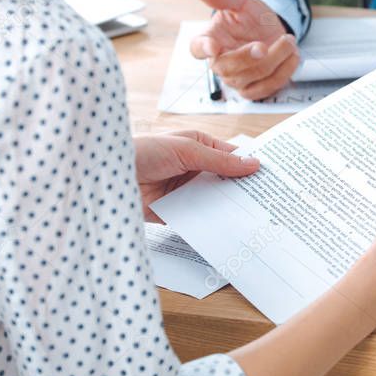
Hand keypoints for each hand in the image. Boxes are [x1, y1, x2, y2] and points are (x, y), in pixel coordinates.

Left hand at [135, 130, 259, 221]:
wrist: (104, 176)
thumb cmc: (141, 152)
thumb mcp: (186, 150)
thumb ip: (220, 160)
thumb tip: (252, 164)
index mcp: (198, 146)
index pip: (231, 155)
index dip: (250, 165)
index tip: (271, 177)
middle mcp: (193, 168)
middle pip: (225, 180)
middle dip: (242, 189)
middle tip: (268, 201)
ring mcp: (184, 190)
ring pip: (213, 200)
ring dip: (227, 207)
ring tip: (253, 218)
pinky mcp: (173, 211)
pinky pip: (196, 218)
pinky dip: (208, 223)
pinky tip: (226, 229)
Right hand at [191, 0, 299, 99]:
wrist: (272, 30)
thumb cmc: (251, 17)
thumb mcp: (239, 1)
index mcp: (210, 40)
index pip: (197, 48)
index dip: (204, 49)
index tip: (213, 47)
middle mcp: (220, 63)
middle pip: (227, 67)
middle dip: (248, 57)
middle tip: (264, 45)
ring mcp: (237, 79)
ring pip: (251, 77)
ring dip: (274, 60)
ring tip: (288, 41)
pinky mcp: (255, 89)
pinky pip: (267, 88)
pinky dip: (283, 72)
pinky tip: (292, 56)